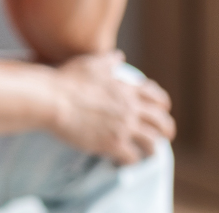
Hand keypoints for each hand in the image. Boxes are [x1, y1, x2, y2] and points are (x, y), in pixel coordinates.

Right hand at [50, 51, 175, 165]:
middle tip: (164, 136)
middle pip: (161, 122)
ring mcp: (123, 127)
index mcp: (127, 89)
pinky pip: (132, 157)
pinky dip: (131, 161)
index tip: (162, 110)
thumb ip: (108, 61)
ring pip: (152, 142)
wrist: (52, 100)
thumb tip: (119, 57)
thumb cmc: (67, 80)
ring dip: (152, 149)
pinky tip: (124, 161)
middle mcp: (130, 108)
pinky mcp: (112, 144)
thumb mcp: (91, 63)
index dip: (162, 105)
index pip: (157, 97)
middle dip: (166, 130)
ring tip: (147, 154)